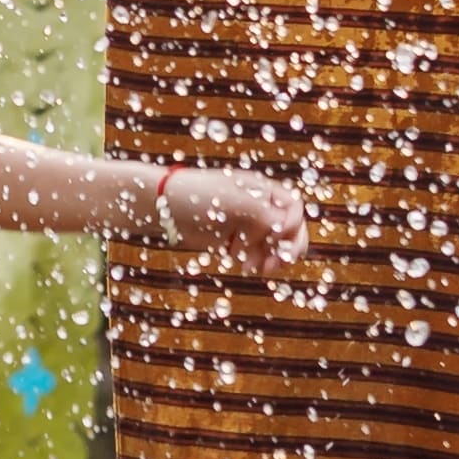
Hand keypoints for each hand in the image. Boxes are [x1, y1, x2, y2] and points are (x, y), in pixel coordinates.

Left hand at [140, 164, 307, 262]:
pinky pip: (258, 255)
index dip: (292, 223)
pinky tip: (245, 267)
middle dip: (288, 247)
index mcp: (262, 189)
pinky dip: (257, 263)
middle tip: (277, 263)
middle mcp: (260, 206)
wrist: (164, 208)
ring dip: (273, 258)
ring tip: (256, 268)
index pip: (294, 207)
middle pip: (290, 228)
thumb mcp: (231, 201)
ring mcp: (249, 225)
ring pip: (276, 245)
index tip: (277, 236)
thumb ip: (261, 212)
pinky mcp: (237, 242)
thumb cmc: (196, 195)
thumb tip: (285, 227)